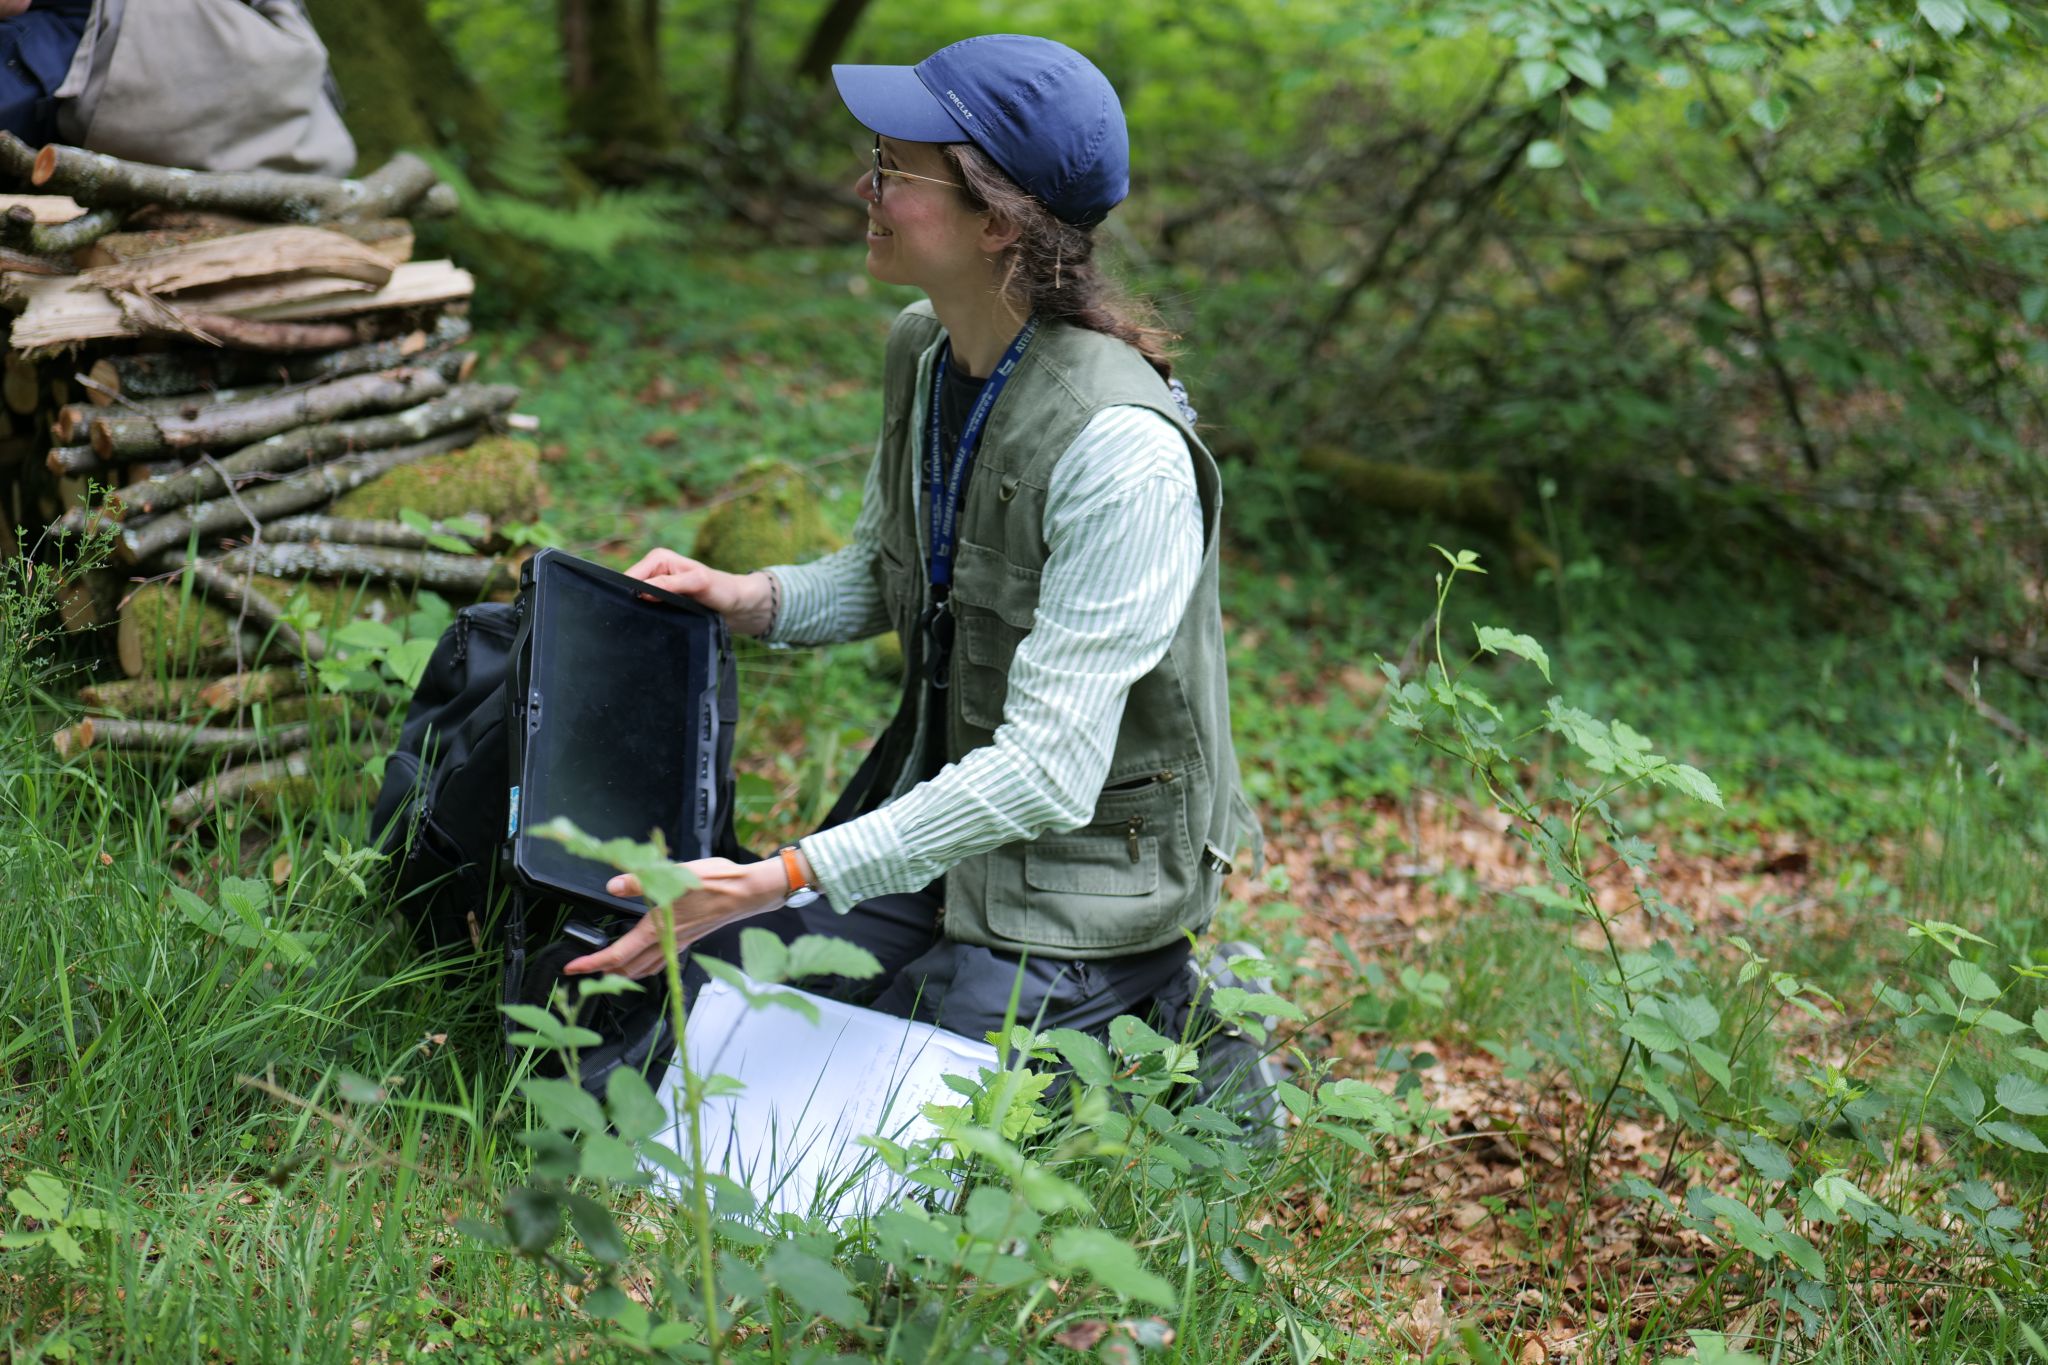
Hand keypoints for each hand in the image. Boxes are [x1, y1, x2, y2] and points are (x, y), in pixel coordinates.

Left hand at [562, 857, 788, 978]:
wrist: (747, 892)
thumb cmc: (717, 883)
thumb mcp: (676, 874)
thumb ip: (641, 880)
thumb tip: (614, 885)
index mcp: (659, 927)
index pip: (618, 953)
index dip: (592, 963)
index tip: (572, 967)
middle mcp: (667, 941)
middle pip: (628, 968)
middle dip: (603, 971)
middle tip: (583, 969)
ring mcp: (678, 943)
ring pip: (644, 968)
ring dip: (623, 972)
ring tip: (607, 970)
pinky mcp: (688, 939)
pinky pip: (659, 961)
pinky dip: (643, 966)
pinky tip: (644, 960)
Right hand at [624, 548, 775, 635]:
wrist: (737, 605)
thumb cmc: (722, 589)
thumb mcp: (698, 583)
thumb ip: (670, 584)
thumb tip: (641, 591)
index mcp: (658, 558)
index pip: (630, 576)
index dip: (627, 592)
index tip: (629, 610)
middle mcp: (655, 570)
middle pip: (629, 589)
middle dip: (632, 603)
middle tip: (639, 621)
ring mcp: (657, 586)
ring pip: (635, 601)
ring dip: (640, 612)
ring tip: (647, 623)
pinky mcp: (661, 600)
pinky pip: (645, 609)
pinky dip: (647, 617)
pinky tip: (652, 625)